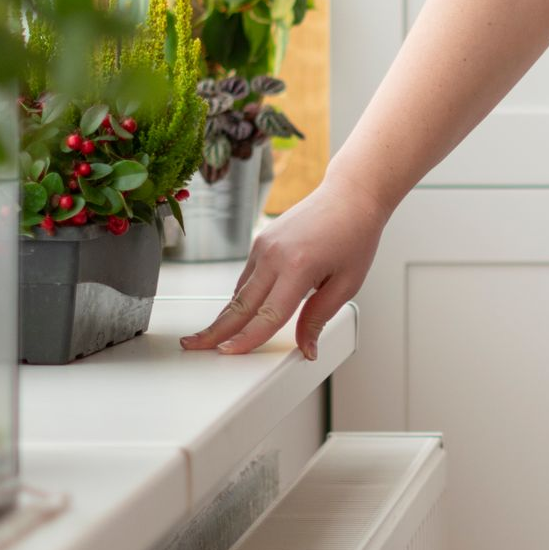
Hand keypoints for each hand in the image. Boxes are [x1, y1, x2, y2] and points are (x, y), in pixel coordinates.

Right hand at [179, 174, 390, 358]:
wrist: (350, 196)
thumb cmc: (354, 236)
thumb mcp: (346, 284)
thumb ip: (319, 317)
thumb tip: (306, 348)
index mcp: (298, 266)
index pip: (268, 314)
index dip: (247, 338)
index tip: (229, 353)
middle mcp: (274, 255)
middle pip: (240, 304)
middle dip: (215, 330)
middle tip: (193, 347)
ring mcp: (264, 246)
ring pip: (240, 291)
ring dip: (225, 316)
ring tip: (208, 337)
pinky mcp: (261, 241)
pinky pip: (246, 277)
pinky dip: (240, 298)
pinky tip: (236, 314)